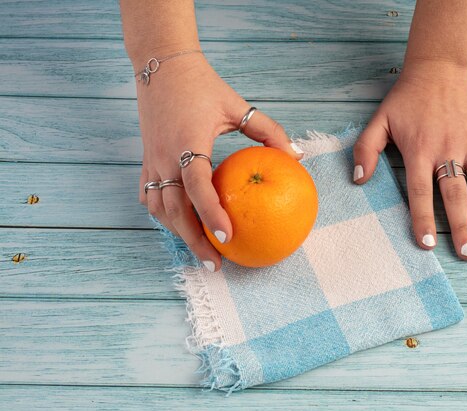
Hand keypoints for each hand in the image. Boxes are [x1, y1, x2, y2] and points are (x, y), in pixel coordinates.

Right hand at [136, 53, 302, 270]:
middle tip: (216, 264)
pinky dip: (162, 215)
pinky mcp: (145, 160)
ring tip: (200, 252)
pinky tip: (178, 225)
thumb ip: (269, 131)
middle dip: (194, 241)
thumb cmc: (203, 86)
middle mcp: (164, 157)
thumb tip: (297, 155)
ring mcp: (151, 160)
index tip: (227, 239)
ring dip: (177, 233)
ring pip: (158, 209)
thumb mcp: (239, 106)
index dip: (211, 215)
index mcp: (188, 143)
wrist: (162, 66)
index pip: (198, 187)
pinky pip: (149, 196)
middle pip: (174, 210)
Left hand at [352, 61, 466, 260]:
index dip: (423, 220)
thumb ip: (366, 150)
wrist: (439, 67)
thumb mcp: (379, 120)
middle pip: (455, 195)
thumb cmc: (407, 98)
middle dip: (461, 226)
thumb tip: (358, 181)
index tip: (428, 245)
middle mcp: (447, 152)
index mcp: (420, 152)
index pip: (421, 193)